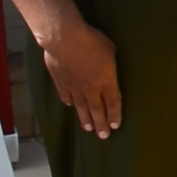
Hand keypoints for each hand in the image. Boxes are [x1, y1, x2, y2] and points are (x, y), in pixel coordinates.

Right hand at [40, 19, 119, 139]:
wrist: (64, 40)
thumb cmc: (92, 42)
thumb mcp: (110, 51)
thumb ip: (108, 65)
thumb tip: (106, 69)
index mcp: (106, 82)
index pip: (112, 103)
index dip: (114, 115)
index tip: (115, 126)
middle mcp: (90, 89)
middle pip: (97, 110)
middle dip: (101, 123)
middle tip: (103, 136)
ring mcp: (74, 87)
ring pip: (81, 107)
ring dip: (85, 119)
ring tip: (88, 129)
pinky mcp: (60, 82)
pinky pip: (66, 95)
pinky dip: (69, 102)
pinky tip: (69, 106)